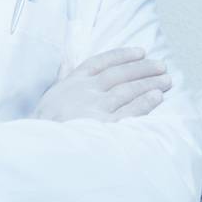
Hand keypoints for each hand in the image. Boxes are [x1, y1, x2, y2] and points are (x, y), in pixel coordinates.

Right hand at [33, 47, 172, 122]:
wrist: (34, 150)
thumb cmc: (42, 128)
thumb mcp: (48, 100)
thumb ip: (64, 84)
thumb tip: (68, 69)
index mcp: (71, 83)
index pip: (101, 62)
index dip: (123, 55)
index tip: (140, 52)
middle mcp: (85, 92)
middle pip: (120, 74)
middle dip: (143, 68)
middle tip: (162, 66)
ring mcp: (94, 108)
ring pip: (128, 89)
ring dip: (149, 83)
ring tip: (166, 80)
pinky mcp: (103, 127)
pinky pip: (130, 111)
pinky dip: (145, 102)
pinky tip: (157, 97)